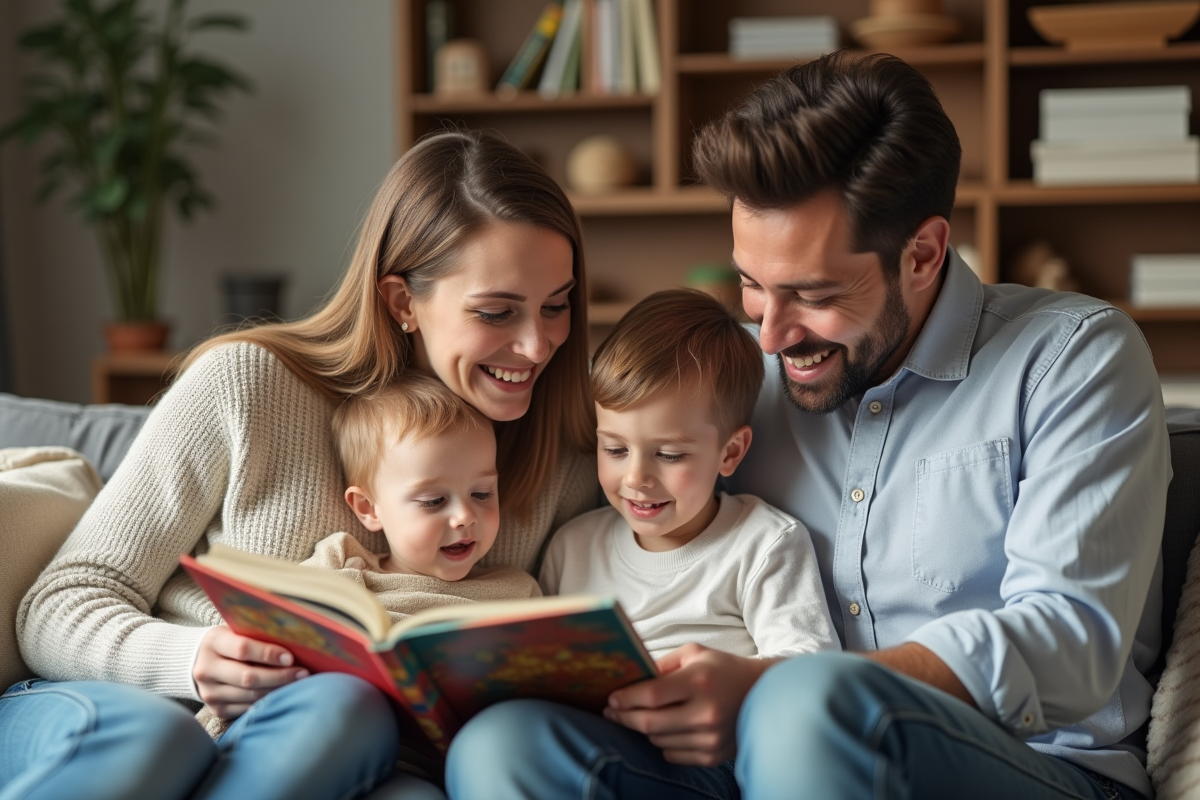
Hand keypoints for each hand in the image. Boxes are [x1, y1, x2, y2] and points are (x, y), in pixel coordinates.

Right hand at [193, 625, 308, 718]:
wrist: (200, 661)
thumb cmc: (230, 641)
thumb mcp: (238, 631)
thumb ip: (259, 635)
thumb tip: (295, 643)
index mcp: (213, 642)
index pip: (243, 649)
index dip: (268, 654)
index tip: (290, 657)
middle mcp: (206, 669)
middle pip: (248, 677)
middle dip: (280, 676)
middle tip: (302, 674)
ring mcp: (209, 692)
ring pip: (249, 695)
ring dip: (277, 691)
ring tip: (297, 685)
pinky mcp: (215, 709)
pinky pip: (247, 709)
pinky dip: (266, 702)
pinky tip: (281, 696)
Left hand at [603, 643, 775, 765]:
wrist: (762, 693)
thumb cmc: (723, 669)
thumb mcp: (694, 654)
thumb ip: (662, 665)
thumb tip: (630, 679)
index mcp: (700, 681)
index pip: (651, 695)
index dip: (626, 698)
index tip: (611, 697)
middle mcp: (706, 712)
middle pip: (650, 723)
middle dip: (624, 717)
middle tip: (611, 711)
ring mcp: (710, 738)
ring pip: (658, 741)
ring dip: (644, 729)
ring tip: (641, 716)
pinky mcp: (713, 756)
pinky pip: (672, 754)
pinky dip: (663, 742)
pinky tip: (668, 728)